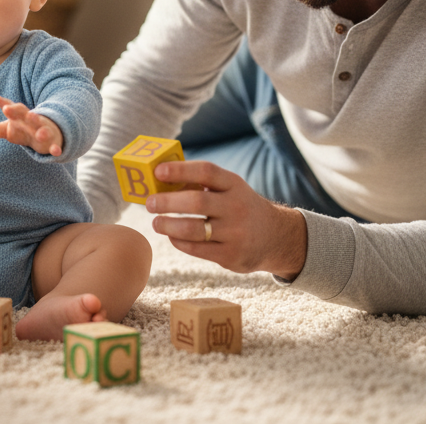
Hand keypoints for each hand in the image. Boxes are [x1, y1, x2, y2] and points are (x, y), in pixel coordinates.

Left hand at [0, 95, 63, 155]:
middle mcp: (33, 121)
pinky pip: (55, 146)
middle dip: (20, 113)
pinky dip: (56, 148)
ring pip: (43, 130)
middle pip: (27, 115)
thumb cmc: (25, 129)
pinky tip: (56, 152)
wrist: (49, 133)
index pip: (14, 109)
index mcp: (22, 117)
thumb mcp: (9, 129)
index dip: (6, 104)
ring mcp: (44, 131)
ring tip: (39, 134)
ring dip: (42, 131)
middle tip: (8, 110)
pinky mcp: (53, 143)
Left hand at [145, 160, 307, 279]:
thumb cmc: (239, 207)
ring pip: (193, 230)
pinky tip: (172, 236)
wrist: (276, 237)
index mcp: (234, 185)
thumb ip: (202, 183)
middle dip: (167, 202)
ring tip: (156, 223)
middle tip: (149, 203)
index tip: (158, 172)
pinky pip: (197, 249)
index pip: (206, 171)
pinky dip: (179, 242)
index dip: (180, 170)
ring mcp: (235, 233)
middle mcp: (237, 207)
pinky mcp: (231, 256)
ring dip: (168, 226)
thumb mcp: (230, 189)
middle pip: (196, 202)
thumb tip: (160, 179)